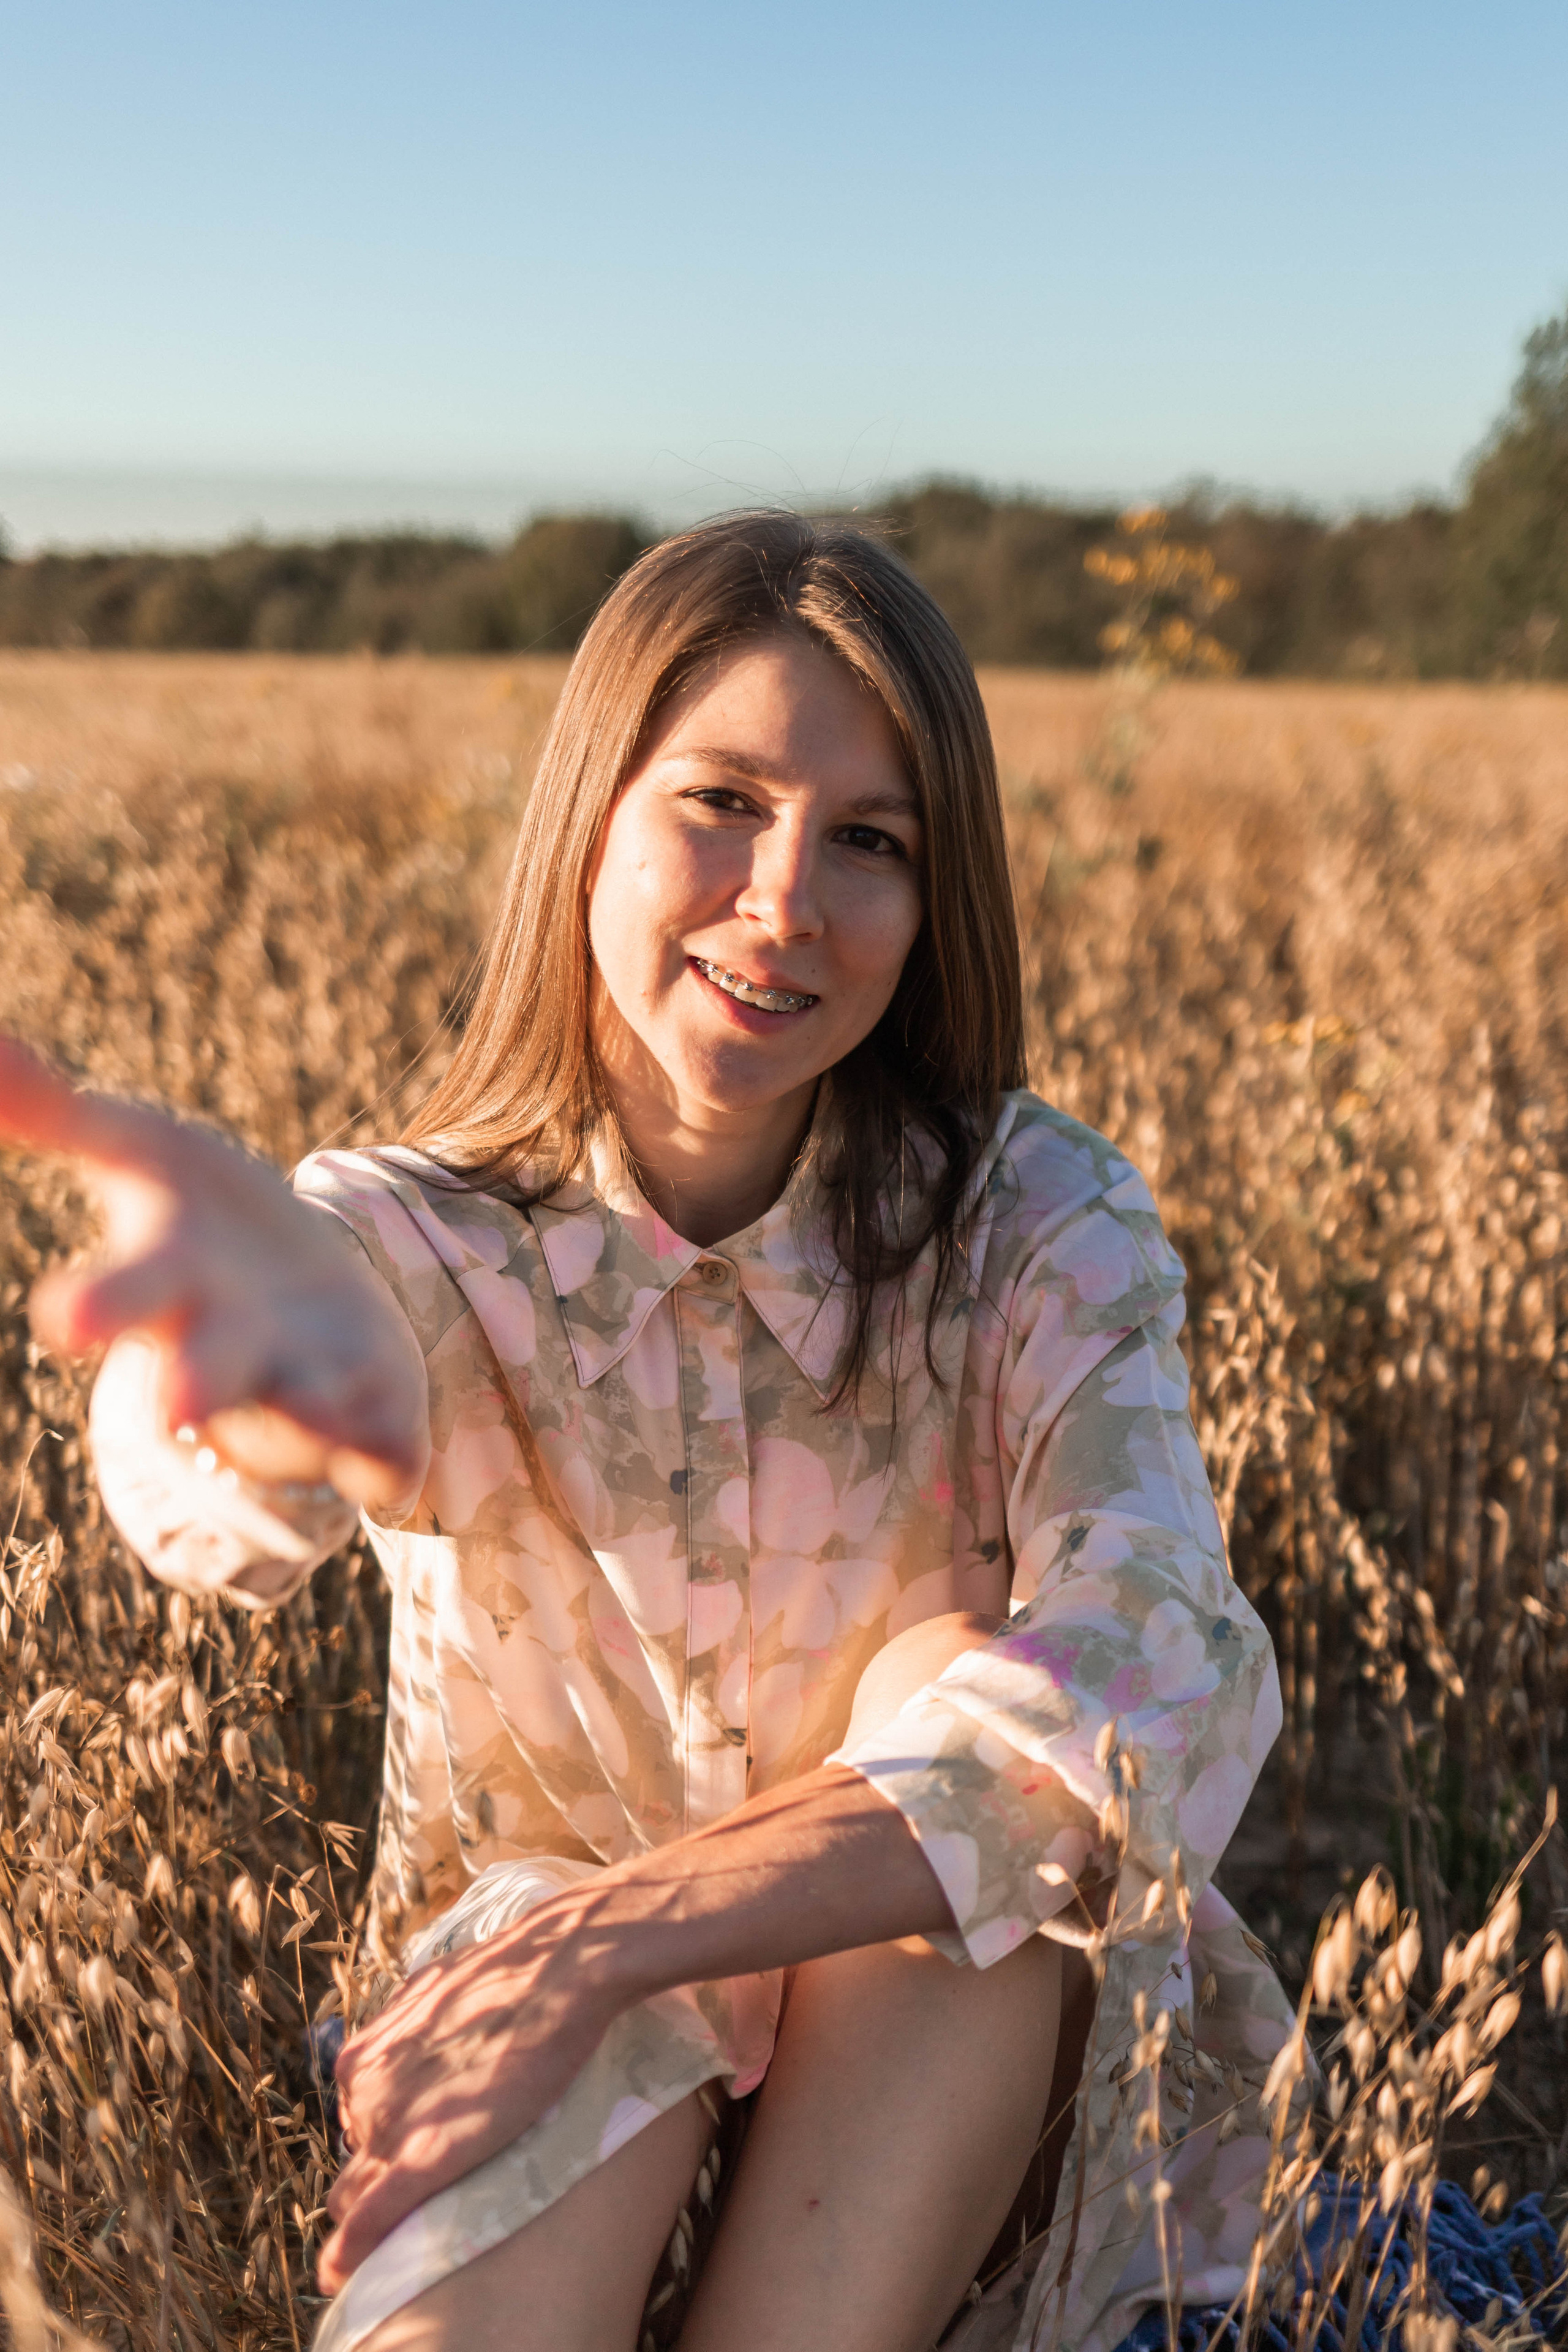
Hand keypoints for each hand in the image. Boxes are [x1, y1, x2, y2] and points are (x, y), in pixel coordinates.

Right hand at [0, 1034, 424, 1505]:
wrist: (311, 1291)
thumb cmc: (206, 1223)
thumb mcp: (145, 1154)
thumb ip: (65, 1113)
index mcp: (172, 1284)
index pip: (127, 1295)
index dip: (100, 1304)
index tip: (66, 1317)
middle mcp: (229, 1351)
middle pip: (202, 1374)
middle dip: (189, 1385)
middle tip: (172, 1406)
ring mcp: (302, 1391)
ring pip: (293, 1424)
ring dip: (300, 1422)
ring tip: (313, 1409)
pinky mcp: (374, 1425)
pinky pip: (380, 1458)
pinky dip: (385, 1462)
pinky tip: (400, 1468)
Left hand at [321, 1896, 612, 2290]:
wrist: (558, 1971)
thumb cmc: (507, 1978)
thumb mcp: (431, 1995)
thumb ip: (407, 2030)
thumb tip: (415, 2047)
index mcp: (361, 2058)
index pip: (356, 2122)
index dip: (383, 2138)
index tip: (411, 2147)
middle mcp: (361, 2092)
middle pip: (359, 2156)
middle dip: (380, 2169)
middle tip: (429, 2172)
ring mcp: (389, 2125)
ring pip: (359, 2190)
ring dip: (377, 2203)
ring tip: (414, 2213)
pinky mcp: (425, 2157)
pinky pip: (371, 2217)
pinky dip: (352, 2249)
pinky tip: (339, 2275)